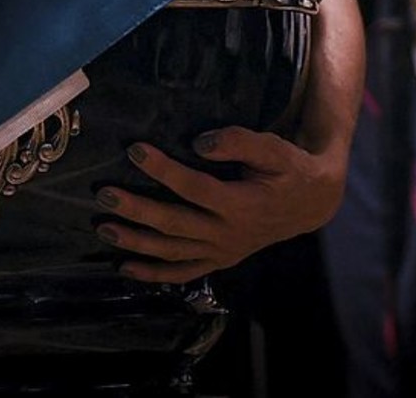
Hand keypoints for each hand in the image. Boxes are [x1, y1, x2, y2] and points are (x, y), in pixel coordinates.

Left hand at [94, 0, 363, 283]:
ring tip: (104, 228)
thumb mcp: (273, 149)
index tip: (134, 149)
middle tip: (104, 195)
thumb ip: (239, 142)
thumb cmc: (288, 169)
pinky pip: (184, 272)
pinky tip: (126, 268)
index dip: (163, 170)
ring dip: (137, 243)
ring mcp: (222, 250)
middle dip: (137, 210)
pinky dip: (155, 274)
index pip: (194, 187)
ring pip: (173, 251)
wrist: (311, 204)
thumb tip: (200, 142)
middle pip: (175, 223)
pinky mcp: (220, 260)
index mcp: (241, 204)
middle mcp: (228, 233)